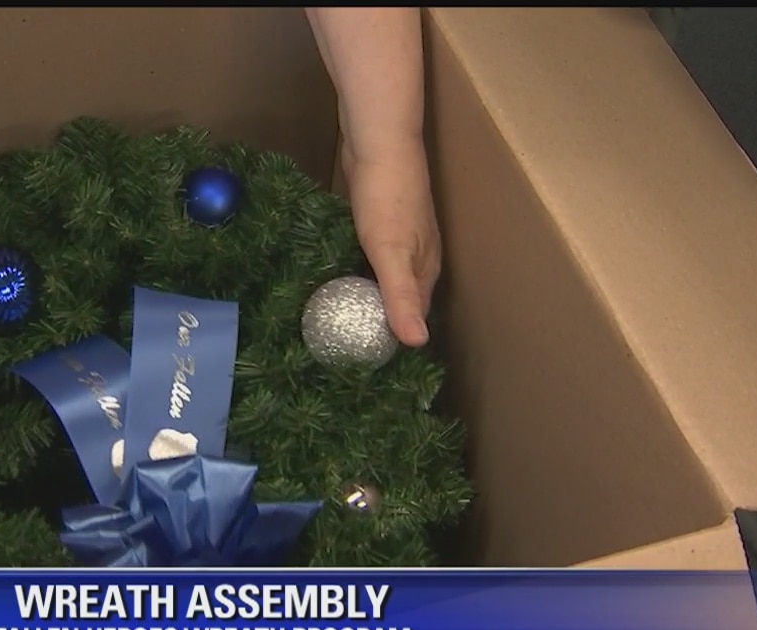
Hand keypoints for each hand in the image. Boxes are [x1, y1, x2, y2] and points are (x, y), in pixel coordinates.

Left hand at [342, 141, 441, 346]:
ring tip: (333, 319)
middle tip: (342, 344)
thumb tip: (418, 343)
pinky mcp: (375, 222)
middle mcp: (415, 257)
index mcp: (425, 269)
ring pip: (380, 278)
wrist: (379, 142)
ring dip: (362, 296)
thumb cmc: (387, 199)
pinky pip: (364, 257)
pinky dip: (351, 270)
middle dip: (376, 320)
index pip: (413, 315)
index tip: (366, 360)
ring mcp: (396, 238)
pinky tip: (331, 278)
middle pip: (398, 299)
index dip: (393, 337)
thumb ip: (402, 297)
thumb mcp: (392, 253)